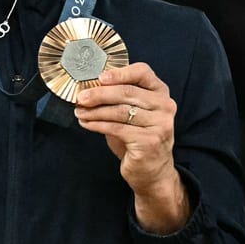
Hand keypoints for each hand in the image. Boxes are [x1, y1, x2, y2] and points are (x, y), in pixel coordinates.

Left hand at [76, 63, 187, 230]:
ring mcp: (160, 124)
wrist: (152, 171)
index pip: (142, 72)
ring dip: (95, 111)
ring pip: (120, 111)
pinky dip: (98, 125)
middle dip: (100, 94)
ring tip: (80, 112)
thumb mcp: (133, 114)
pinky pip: (117, 128)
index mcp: (161, 93)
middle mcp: (165, 106)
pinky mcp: (149, 141)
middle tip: (81, 97)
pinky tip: (86, 124)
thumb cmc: (139, 139)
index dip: (120, 72)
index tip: (100, 77)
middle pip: (127, 92)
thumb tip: (89, 90)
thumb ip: (119, 100)